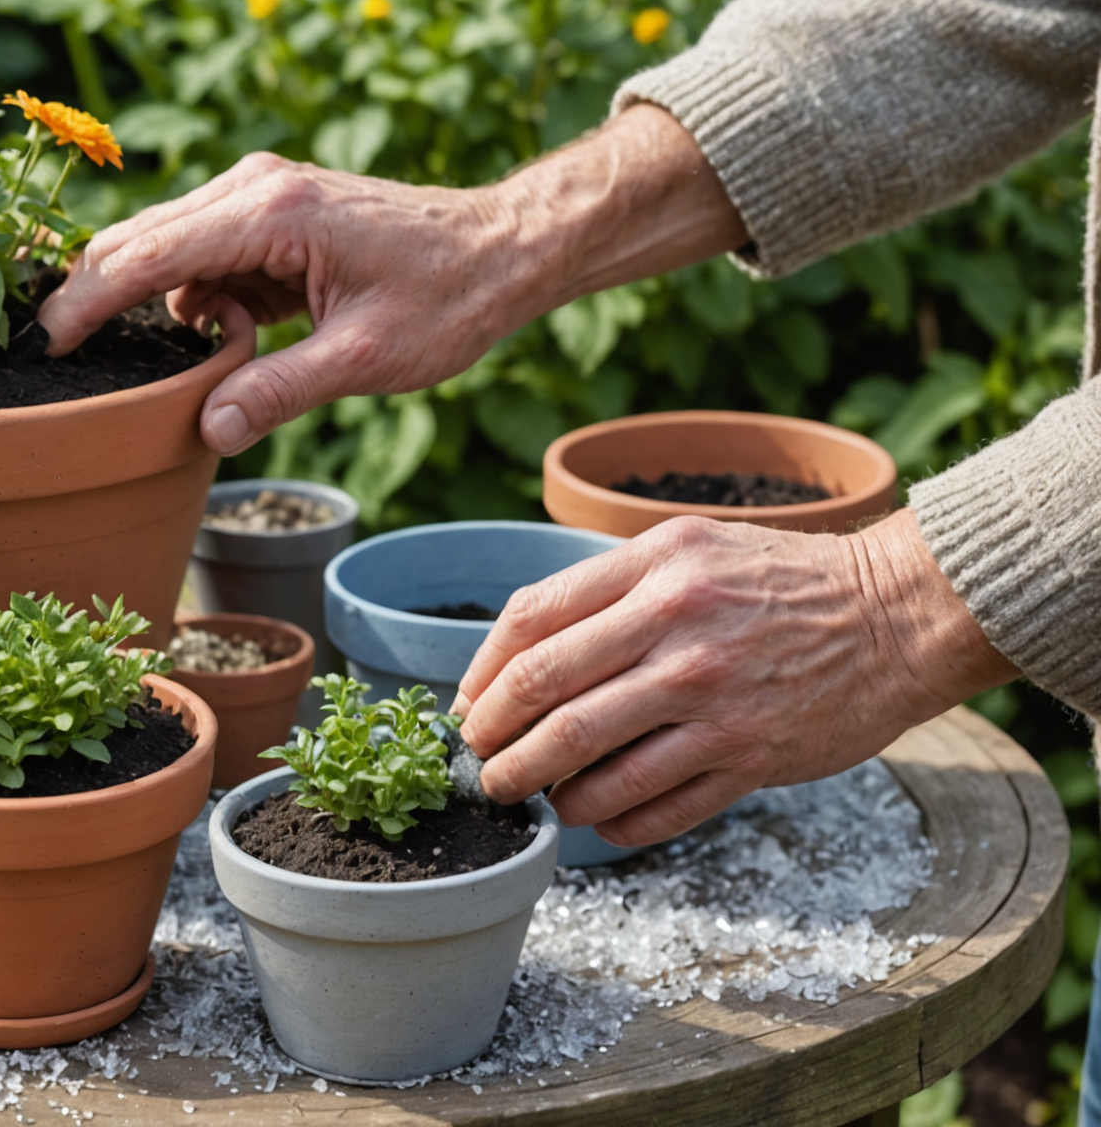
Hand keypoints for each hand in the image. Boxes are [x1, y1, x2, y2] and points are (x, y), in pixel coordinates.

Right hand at [37, 154, 528, 453]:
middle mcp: (254, 189)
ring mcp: (260, 196)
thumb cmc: (450, 297)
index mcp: (270, 214)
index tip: (44, 349)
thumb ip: (280, 391)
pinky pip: (200, 256)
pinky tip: (231, 340)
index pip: (145, 256)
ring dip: (157, 307)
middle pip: (137, 240)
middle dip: (99, 300)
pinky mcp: (270, 215)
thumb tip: (206, 431)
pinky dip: (194, 300)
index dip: (86, 304)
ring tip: (202, 364)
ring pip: (164, 248)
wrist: (507, 247)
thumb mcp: (367, 358)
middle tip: (68, 364)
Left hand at [450, 511, 1016, 845]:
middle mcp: (676, 630)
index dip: (481, 675)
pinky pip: (654, 806)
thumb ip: (608, 588)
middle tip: (481, 766)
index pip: (530, 623)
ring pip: (589, 759)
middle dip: (495, 742)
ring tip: (531, 797)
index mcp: (653, 569)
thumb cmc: (781, 580)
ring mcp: (713, 699)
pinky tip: (594, 818)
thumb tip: (521, 654)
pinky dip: (609, 820)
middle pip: (546, 696)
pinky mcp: (749, 756)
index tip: (468, 708)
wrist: (899, 614)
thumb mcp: (688, 547)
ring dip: (544, 789)